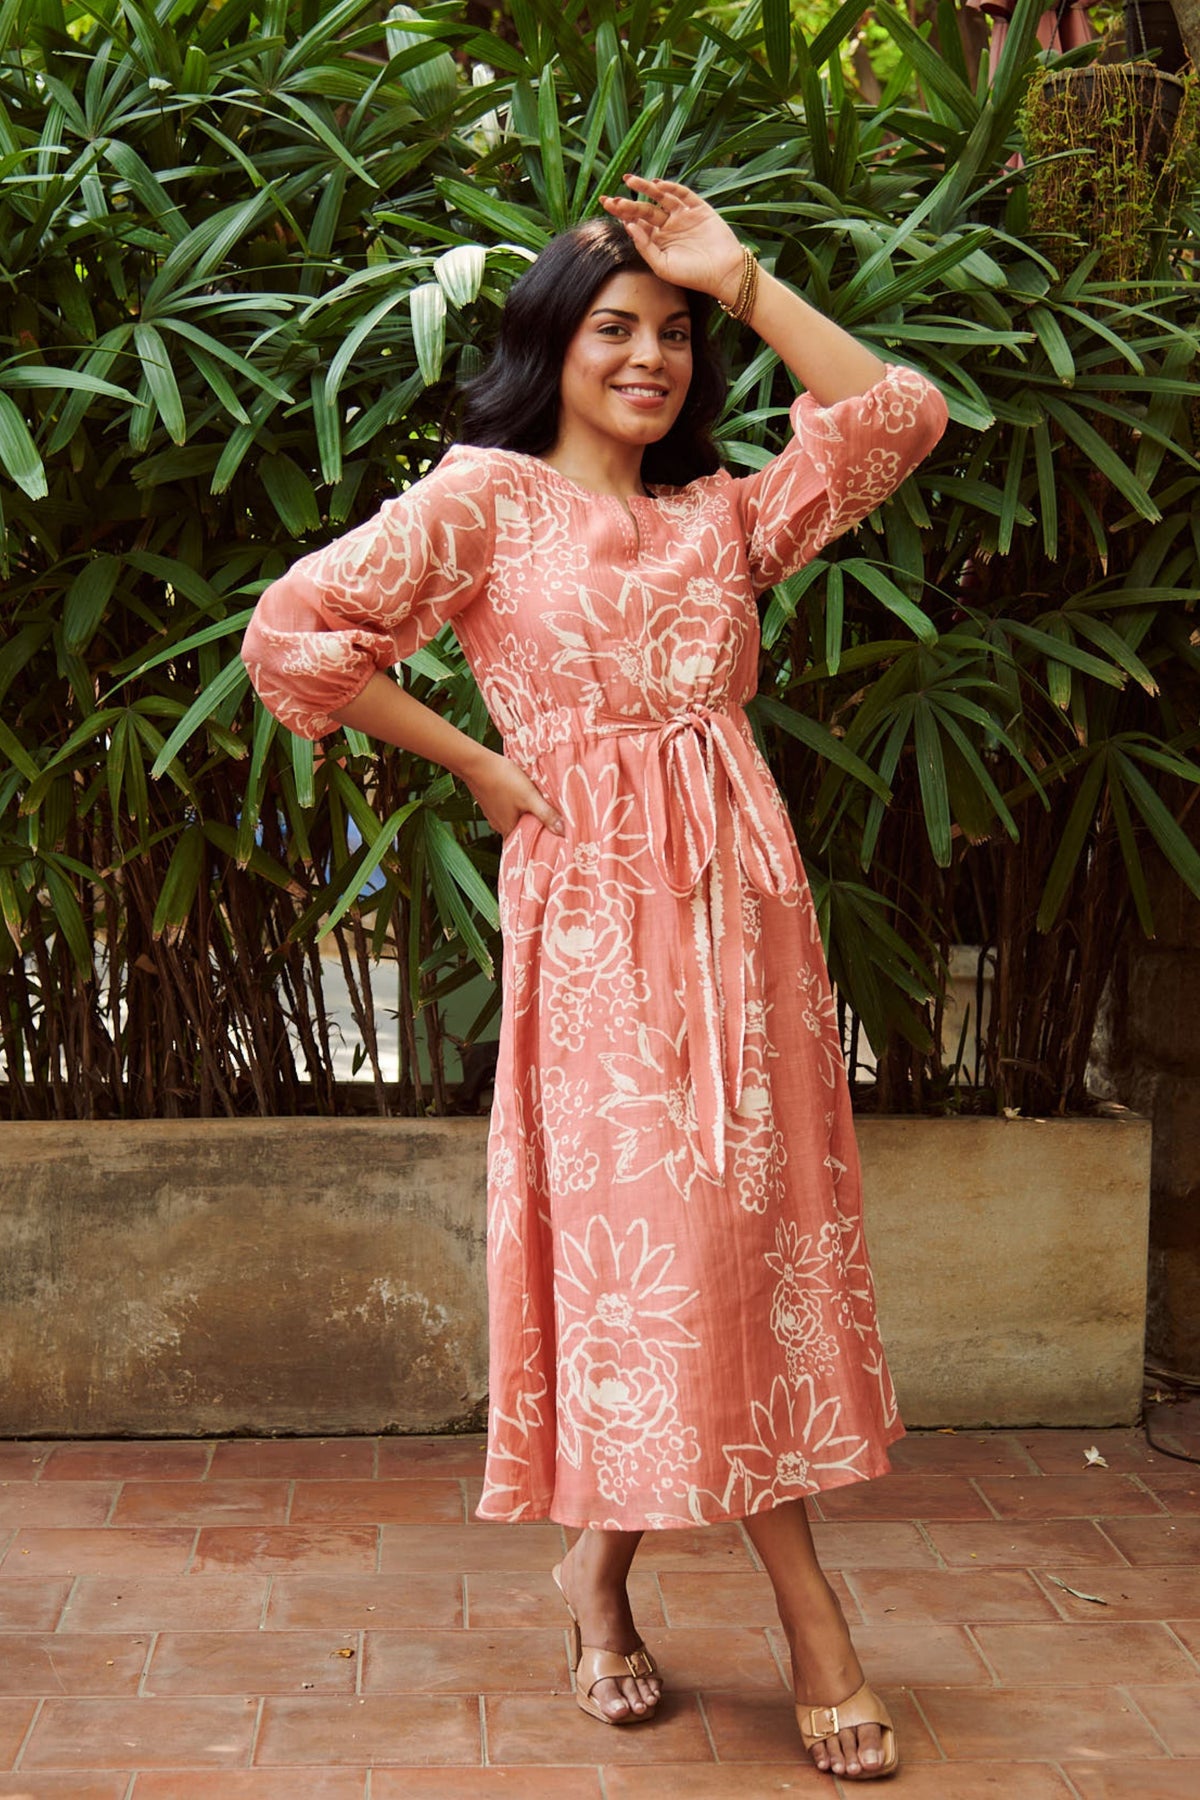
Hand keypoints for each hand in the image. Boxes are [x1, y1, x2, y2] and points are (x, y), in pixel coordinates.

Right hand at [462, 746, 563, 839]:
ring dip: (526, 815)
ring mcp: (493, 813)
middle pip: (521, 831)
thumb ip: (546, 814)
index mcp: (508, 829)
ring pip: (514, 819)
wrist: (476, 763)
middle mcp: (499, 825)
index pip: (526, 844)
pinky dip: (517, 806)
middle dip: (535, 827)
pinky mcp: (491, 801)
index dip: (539, 843)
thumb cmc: (502, 780)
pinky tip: (523, 797)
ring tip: (541, 809)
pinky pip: (507, 809)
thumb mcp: (529, 797)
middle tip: (552, 824)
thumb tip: (564, 832)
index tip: (553, 841)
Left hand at [598, 175, 744, 306]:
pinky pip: (683, 195)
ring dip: (646, 188)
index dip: (622, 214)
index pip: (636, 223)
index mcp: (658, 240)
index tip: (607, 204)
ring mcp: (683, 216)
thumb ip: (645, 247)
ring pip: (661, 197)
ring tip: (630, 181)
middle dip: (628, 202)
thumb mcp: (662, 266)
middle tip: (612, 196)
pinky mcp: (699, 209)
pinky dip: (671, 188)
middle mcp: (669, 226)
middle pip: (644, 209)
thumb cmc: (692, 275)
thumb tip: (628, 226)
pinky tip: (657, 185)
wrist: (723, 273)